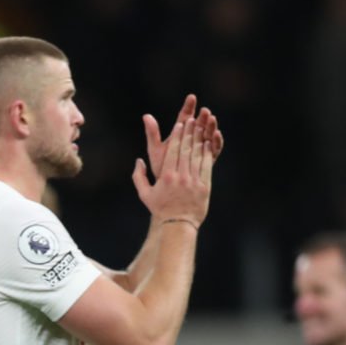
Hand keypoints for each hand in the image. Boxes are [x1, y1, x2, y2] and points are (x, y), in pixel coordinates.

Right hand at [132, 102, 216, 226]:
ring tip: (201, 127)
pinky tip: (207, 143)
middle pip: (186, 150)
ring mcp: (194, 181)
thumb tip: (138, 161)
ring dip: (199, 139)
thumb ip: (139, 176)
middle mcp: (181, 177)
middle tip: (192, 119)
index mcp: (166, 177)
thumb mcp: (144, 194)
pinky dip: (207, 152)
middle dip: (189, 133)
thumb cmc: (159, 209)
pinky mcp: (204, 185)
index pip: (173, 151)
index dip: (178, 136)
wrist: (177, 224)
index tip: (180, 124)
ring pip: (197, 155)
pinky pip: (206, 165)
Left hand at [141, 95, 223, 179]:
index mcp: (179, 134)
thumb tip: (145, 116)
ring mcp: (201, 148)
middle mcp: (192, 139)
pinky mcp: (208, 159)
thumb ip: (152, 133)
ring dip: (211, 127)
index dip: (188, 107)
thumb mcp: (155, 149)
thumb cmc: (160, 167)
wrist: (168, 187)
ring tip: (212, 119)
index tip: (191, 97)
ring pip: (208, 134)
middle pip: (199, 125)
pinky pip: (214, 149)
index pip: (185, 117)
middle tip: (204, 110)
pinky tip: (216, 135)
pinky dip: (216, 141)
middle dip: (202, 117)